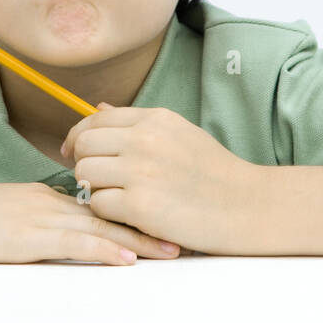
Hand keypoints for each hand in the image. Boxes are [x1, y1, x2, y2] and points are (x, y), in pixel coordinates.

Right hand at [0, 179, 182, 265]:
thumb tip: (56, 236)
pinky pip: (74, 242)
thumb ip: (32, 222)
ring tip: (171, 250)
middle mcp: (49, 202)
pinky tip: (127, 258)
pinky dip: (104, 249)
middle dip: (149, 223)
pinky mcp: (27, 236)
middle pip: (110, 212)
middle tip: (183, 232)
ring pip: (101, 226)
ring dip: (139, 239)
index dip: (134, 212)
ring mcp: (39, 217)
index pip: (100, 203)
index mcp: (45, 197)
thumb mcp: (2, 217)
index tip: (164, 218)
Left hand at [61, 103, 262, 254]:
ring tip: (119, 198)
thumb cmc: (215, 174)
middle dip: (85, 164)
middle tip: (99, 181)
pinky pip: (98, 204)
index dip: (78, 137)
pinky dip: (108, 212)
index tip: (73, 152)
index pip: (96, 119)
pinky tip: (130, 215)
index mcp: (155, 119)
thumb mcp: (179, 134)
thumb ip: (138, 123)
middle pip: (84, 146)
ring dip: (95, 190)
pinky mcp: (139, 204)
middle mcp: (144, 139)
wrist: (248, 206)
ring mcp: (141, 171)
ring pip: (85, 175)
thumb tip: (98, 108)